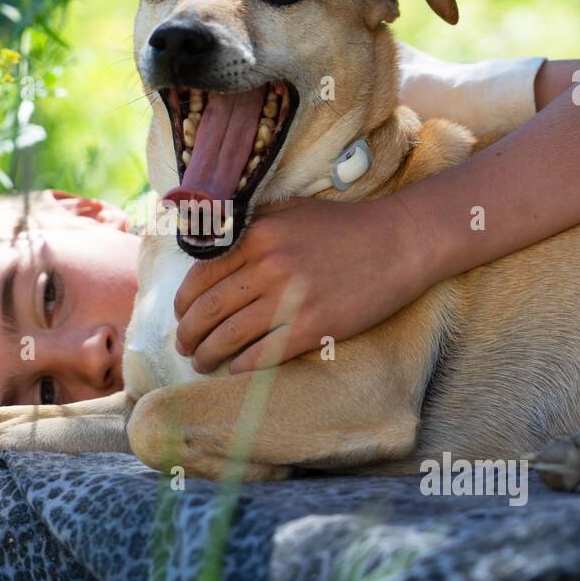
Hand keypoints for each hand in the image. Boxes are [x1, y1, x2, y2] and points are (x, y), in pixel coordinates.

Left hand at [173, 195, 440, 373]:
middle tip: (183, 346)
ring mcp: (291, 298)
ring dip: (208, 354)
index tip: (179, 315)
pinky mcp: (314, 326)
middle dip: (188, 333)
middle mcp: (268, 266)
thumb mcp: (290, 211)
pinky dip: (242, 366)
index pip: (201, 275)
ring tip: (201, 362)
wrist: (399, 242)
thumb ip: (251, 228)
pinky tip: (234, 369)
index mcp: (257, 235)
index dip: (183, 302)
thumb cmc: (344, 226)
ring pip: (230, 335)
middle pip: (208, 309)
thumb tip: (212, 248)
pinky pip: (264, 353)